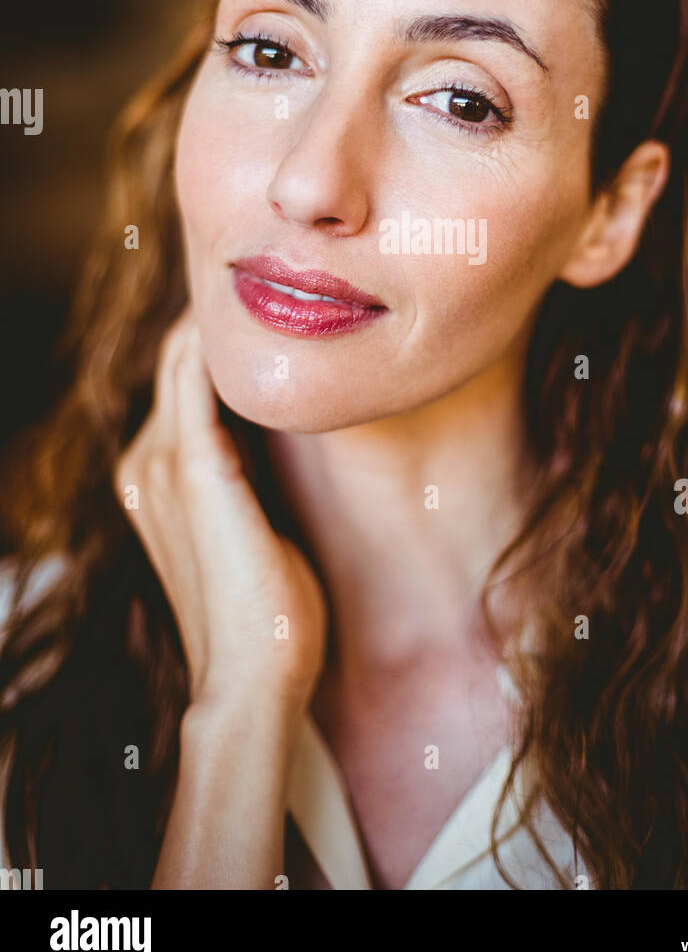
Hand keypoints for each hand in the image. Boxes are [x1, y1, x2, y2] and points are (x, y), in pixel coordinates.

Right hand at [114, 307, 327, 710]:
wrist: (256, 675)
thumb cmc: (269, 609)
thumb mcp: (252, 524)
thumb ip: (250, 473)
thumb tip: (279, 429)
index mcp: (154, 478)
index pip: (178, 383)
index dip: (216, 341)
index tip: (265, 308)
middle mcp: (144, 465)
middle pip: (176, 362)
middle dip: (218, 321)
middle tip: (268, 277)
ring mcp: (160, 467)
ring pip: (183, 362)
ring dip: (218, 323)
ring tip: (264, 282)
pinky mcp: (194, 470)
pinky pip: (196, 384)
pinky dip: (216, 348)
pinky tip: (245, 321)